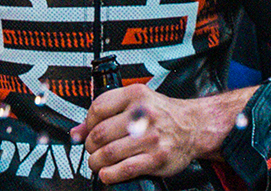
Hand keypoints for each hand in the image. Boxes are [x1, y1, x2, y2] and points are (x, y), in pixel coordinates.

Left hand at [79, 84, 225, 182]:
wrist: (193, 127)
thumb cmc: (163, 115)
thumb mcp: (136, 103)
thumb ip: (106, 113)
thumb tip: (77, 132)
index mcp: (136, 95)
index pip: (97, 109)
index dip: (87, 123)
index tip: (88, 131)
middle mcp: (144, 115)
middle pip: (99, 134)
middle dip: (90, 146)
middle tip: (93, 149)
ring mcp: (150, 138)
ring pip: (108, 154)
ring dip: (96, 162)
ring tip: (98, 162)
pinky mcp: (155, 159)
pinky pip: (123, 170)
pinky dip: (109, 175)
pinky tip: (108, 173)